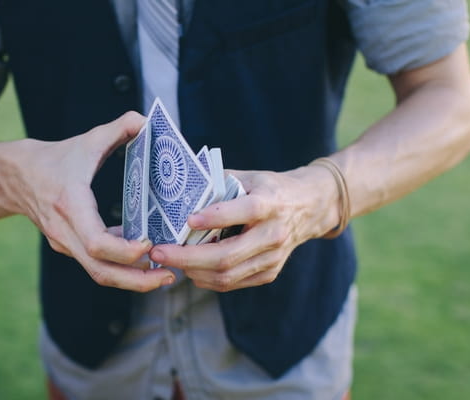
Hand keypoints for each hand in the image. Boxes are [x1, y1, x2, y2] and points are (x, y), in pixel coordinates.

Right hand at [0, 112, 174, 290]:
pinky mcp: (69, 247)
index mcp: (70, 205)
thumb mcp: (86, 140)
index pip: (96, 242)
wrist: (12, 177)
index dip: (124, 250)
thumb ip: (119, 127)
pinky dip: (120, 267)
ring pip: (99, 274)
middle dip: (137, 280)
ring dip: (132, 280)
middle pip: (101, 271)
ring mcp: (65, 243)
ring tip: (163, 275)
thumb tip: (147, 120)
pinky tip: (143, 258)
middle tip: (169, 276)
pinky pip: (96, 265)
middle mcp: (65, 231)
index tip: (148, 244)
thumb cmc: (51, 159)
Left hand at [149, 166, 339, 291]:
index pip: (245, 211)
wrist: (310, 207)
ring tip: (169, 261)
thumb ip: (218, 185)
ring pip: (228, 274)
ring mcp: (273, 257)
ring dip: (193, 271)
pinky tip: (191, 269)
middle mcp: (274, 233)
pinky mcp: (270, 272)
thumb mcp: (249, 177)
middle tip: (159, 252)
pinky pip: (234, 283)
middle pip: (228, 254)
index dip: (216, 217)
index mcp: (270, 203)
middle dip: (187, 257)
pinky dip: (207, 279)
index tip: (188, 220)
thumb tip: (180, 195)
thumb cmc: (270, 188)